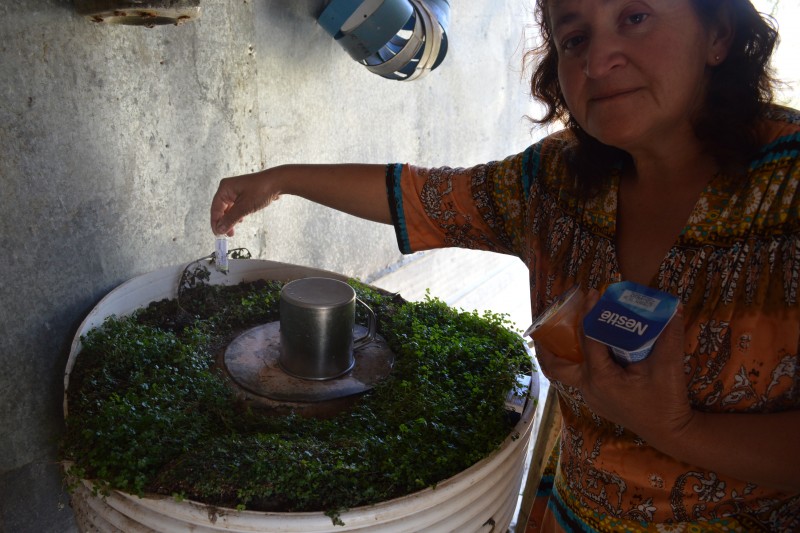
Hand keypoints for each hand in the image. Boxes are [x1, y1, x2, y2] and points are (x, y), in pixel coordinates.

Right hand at [210, 170, 277, 236]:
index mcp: (225, 188)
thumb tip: (220, 228)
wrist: (277, 182)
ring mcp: (235, 191)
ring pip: (228, 209)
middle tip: (226, 234)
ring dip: (229, 220)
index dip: (215, 222)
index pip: (215, 208)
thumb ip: (230, 219)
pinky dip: (236, 215)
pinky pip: (235, 206)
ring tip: (232, 231)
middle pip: (220, 209)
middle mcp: (228, 188)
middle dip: (223, 222)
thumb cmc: (262, 189)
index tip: (218, 234)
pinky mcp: (242, 194)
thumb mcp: (244, 207)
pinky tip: (240, 220)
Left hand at [536, 289, 693, 447]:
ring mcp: (591, 396)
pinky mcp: (597, 399)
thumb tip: (674, 307)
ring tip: (556, 332)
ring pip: (564, 372)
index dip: (589, 314)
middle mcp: (589, 387)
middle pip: (555, 366)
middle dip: (545, 345)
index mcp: (601, 378)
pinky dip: (576, 361)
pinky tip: (585, 348)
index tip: (591, 294)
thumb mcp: (668, 367)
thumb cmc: (667, 401)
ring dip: (559, 353)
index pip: (588, 339)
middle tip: (542, 324)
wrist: (671, 433)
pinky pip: (578, 376)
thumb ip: (670, 336)